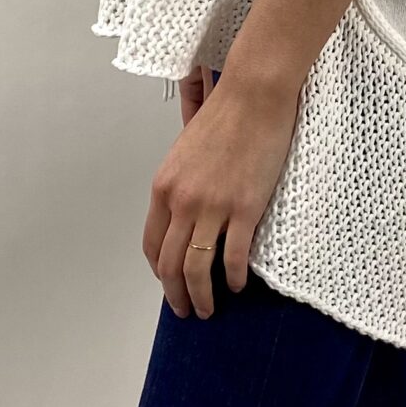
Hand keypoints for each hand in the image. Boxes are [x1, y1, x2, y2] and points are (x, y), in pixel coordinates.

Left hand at [146, 62, 299, 318]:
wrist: (253, 96)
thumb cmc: (224, 116)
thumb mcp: (186, 151)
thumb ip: (181, 184)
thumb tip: (185, 211)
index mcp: (164, 188)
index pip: (152, 244)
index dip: (159, 271)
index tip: (169, 283)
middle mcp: (182, 202)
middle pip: (170, 264)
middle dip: (176, 294)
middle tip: (187, 310)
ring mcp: (212, 207)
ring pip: (196, 268)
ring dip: (201, 296)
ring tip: (209, 309)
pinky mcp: (244, 208)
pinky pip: (234, 257)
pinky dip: (234, 278)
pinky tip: (238, 285)